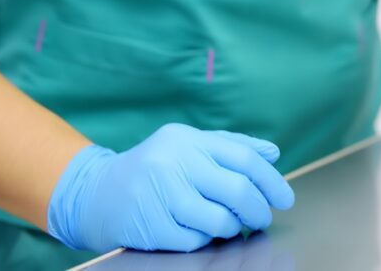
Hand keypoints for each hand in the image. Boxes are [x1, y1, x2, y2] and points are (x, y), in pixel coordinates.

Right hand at [47, 124, 295, 252]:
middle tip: (263, 218)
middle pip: (236, 190)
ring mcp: (159, 195)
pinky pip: (195, 241)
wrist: (94, 193)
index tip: (285, 199)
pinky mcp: (149, 226)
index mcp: (189, 139)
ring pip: (218, 220)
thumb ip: (233, 147)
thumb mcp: (189, 145)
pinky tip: (202, 233)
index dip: (271, 181)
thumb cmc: (154, 168)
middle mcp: (174, 162)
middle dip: (258, 209)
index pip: (244, 159)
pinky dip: (206, 240)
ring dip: (234, 228)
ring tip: (233, 226)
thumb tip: (273, 153)